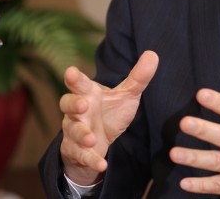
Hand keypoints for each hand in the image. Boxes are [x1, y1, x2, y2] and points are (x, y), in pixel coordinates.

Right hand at [59, 50, 158, 184]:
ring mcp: (75, 130)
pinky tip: (101, 165)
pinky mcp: (77, 151)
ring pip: (72, 130)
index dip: (74, 78)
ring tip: (91, 139)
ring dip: (81, 134)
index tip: (71, 72)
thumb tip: (153, 54)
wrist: (97, 141)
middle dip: (73, 104)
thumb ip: (138, 77)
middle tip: (83, 104)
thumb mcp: (126, 95)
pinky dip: (90, 159)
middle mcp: (77, 111)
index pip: (79, 83)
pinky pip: (81, 155)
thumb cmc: (109, 112)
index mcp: (87, 93)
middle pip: (67, 103)